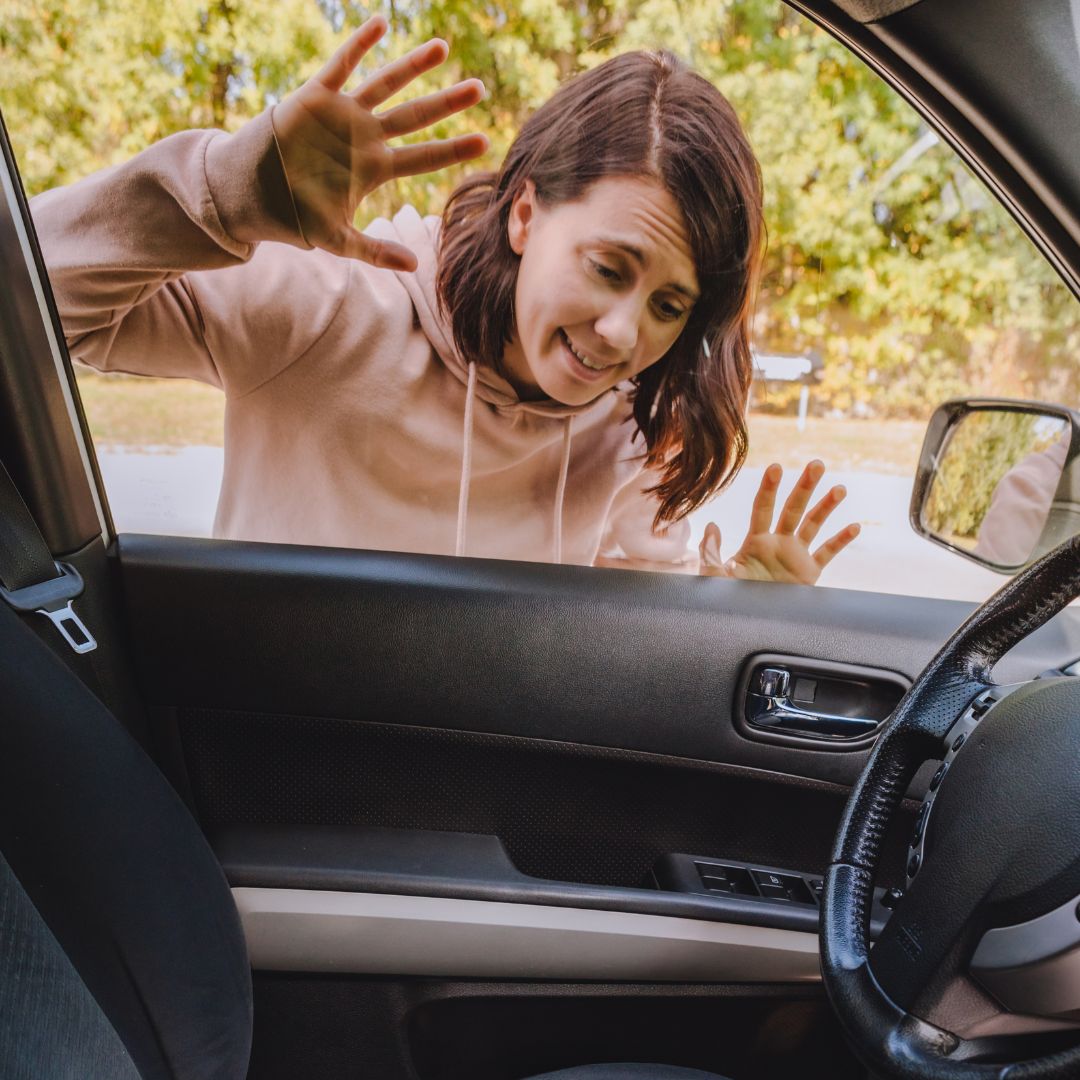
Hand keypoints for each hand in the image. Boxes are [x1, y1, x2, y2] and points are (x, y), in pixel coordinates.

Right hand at [271, 15, 487, 269]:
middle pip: (416, 116)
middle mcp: (366, 136)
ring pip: (385, 85)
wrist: (253, 194)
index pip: (424, 157)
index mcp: (376, 167)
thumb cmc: (297, 215)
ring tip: (443, 48)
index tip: (485, 141)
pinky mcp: (316, 96)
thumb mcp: (339, 239)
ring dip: (413, 67)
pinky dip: (359, 45)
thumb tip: (415, 267)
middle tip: (479, 88)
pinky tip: (380, 23)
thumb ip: (375, 252)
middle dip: (447, 102)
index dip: (453, 149)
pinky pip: (340, 65)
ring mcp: (343, 114)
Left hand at [698, 460, 859, 583]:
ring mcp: (795, 556)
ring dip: (826, 507)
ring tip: (840, 489)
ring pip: (813, 525)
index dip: (769, 488)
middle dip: (805, 486)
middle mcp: (777, 542)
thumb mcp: (715, 577)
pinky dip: (841, 541)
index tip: (776, 468)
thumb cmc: (729, 599)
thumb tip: (713, 525)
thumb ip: (711, 553)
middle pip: (793, 509)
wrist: (749, 622)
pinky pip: (827, 553)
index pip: (762, 508)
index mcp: (755, 541)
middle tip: (817, 464)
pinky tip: (855, 527)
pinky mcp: (809, 573)